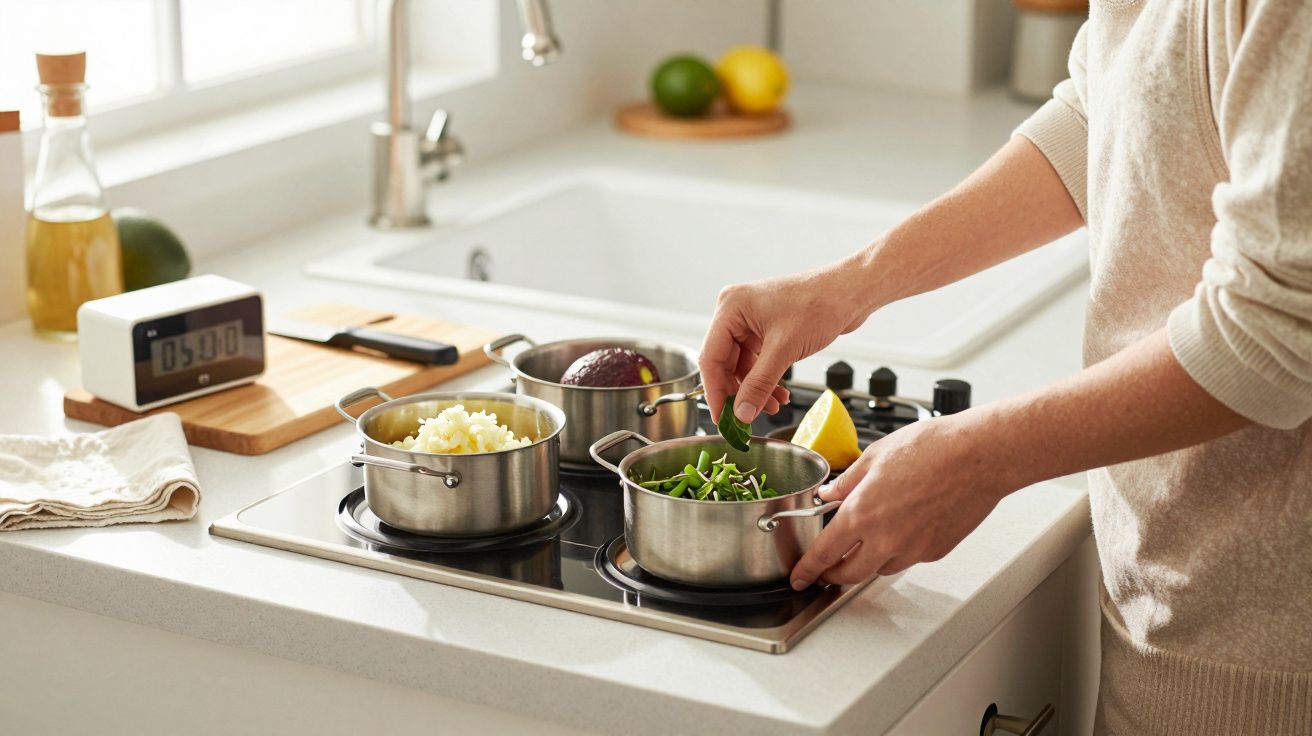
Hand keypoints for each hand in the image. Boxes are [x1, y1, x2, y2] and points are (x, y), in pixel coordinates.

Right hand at [700, 261, 877, 422]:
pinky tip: (779, 394)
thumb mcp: (784, 349)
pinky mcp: (767, 329)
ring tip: (771, 407)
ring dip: (755, 389)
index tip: (723, 418)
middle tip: (746, 418)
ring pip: (743, 365)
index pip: (711, 357)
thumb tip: (742, 413)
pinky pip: (758, 361)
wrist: (850, 291)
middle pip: (725, 363)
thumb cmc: (820, 303)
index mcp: (731, 308)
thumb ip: (759, 384)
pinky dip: (766, 379)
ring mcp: (752, 321)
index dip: (716, 391)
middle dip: (739, 392)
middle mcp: (736, 313)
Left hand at [788, 414, 1015, 589]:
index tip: (800, 576)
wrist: (979, 456)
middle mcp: (886, 539)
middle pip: (850, 574)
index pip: (824, 554)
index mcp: (862, 514)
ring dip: (868, 560)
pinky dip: (898, 550)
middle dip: (834, 575)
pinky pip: (909, 558)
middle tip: (827, 569)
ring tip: (869, 539)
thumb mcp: (875, 455)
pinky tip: (903, 528)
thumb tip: (830, 493)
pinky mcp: (936, 551)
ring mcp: (913, 549)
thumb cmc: (933, 448)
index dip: (807, 569)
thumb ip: (847, 481)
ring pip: (880, 568)